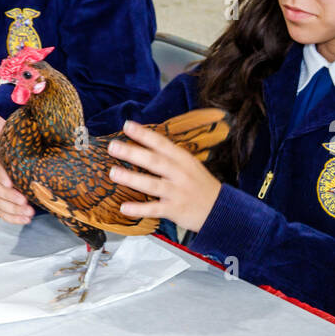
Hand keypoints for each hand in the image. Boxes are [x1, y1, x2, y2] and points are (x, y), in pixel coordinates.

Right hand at [0, 109, 33, 223]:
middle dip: (8, 195)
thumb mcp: (13, 135)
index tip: (10, 182)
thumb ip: (1, 127)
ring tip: (29, 212)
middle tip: (24, 200)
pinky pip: (1, 212)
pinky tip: (25, 219)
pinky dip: (12, 217)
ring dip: (12, 209)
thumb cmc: (19, 146)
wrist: (28, 159)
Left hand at [107, 119, 221, 232]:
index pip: (162, 144)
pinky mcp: (175, 210)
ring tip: (113, 173)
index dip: (144, 134)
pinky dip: (139, 209)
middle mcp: (180, 174)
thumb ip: (169, 157)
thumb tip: (142, 145)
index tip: (127, 125)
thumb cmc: (200, 185)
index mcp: (183, 160)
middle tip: (113, 147)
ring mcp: (177, 192)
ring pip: (152, 184)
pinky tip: (124, 207)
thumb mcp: (190, 165)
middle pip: (155, 161)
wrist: (221, 209)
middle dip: (133, 153)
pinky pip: (154, 209)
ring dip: (132, 178)